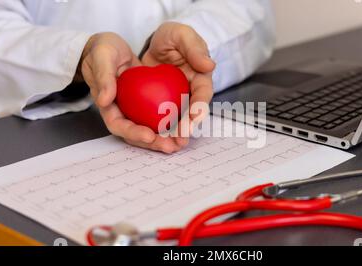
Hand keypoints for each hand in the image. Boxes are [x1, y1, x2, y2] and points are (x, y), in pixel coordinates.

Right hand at [79, 32, 183, 153]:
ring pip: (149, 129)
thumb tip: (105, 101)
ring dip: (164, 138)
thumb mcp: (102, 57)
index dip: (133, 132)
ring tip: (180, 143)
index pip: (117, 124)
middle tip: (171, 146)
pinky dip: (170, 123)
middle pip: (136, 133)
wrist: (108, 45)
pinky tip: (185, 125)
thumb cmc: (102, 49)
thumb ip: (104, 77)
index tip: (149, 136)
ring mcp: (133, 109)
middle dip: (153, 143)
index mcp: (107, 104)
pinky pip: (158, 116)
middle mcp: (120, 111)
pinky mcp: (145, 104)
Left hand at [142, 22, 215, 145]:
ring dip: (174, 133)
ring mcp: (177, 101)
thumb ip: (194, 47)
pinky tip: (152, 137)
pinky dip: (157, 128)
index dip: (200, 107)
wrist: (153, 44)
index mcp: (201, 76)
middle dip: (188, 127)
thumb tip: (209, 65)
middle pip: (192, 112)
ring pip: (177, 120)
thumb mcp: (181, 34)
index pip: (203, 93)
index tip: (194, 118)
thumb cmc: (171, 37)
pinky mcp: (162, 105)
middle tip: (181, 137)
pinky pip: (160, 119)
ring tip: (169, 145)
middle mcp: (191, 92)